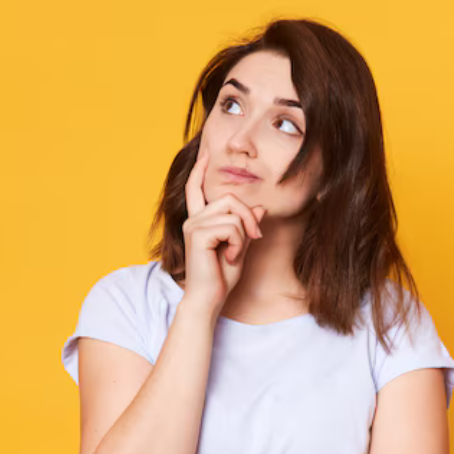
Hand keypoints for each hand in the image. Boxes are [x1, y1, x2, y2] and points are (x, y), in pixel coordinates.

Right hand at [181, 147, 266, 316]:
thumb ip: (247, 227)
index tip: (205, 154)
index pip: (196, 189)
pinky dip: (239, 244)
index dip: (199, 170)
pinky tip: (230, 258)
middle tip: (255, 239)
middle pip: (230, 198)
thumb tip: (260, 207)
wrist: (208, 299)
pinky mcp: (198, 234)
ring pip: (234, 213)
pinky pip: (232, 227)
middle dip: (249, 217)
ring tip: (235, 254)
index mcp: (199, 221)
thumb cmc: (221, 278)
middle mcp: (193, 219)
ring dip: (244, 235)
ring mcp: (194, 225)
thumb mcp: (240, 247)